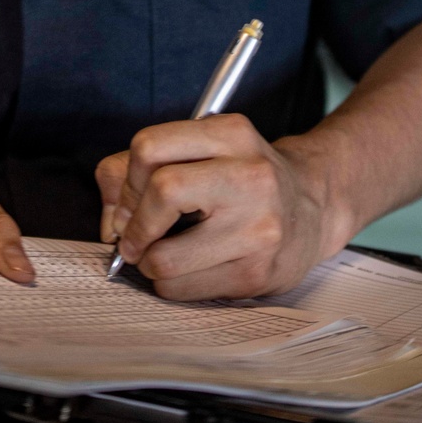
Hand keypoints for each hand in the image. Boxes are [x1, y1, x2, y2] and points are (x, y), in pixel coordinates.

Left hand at [95, 115, 341, 299]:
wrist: (313, 209)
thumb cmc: (240, 178)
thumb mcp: (201, 150)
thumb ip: (138, 167)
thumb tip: (109, 220)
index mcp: (230, 134)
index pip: (149, 147)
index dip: (125, 181)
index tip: (127, 202)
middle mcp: (250, 175)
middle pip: (162, 190)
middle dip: (133, 224)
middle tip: (133, 237)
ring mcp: (258, 227)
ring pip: (165, 256)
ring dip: (149, 263)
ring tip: (160, 256)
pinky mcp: (258, 273)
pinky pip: (184, 289)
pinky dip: (170, 285)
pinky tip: (188, 270)